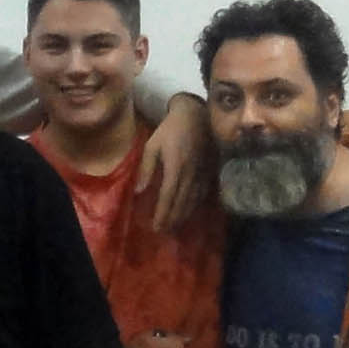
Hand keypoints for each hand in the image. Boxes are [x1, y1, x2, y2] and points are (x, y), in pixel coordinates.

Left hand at [135, 94, 212, 230]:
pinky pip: (203, 193)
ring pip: (193, 200)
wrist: (196, 115)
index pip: (168, 196)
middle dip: (172, 219)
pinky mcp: (209, 171)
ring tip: (175, 227)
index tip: (156, 226)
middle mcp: (190, 174)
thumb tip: (138, 191)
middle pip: (181, 202)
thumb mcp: (152, 145)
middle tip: (164, 232)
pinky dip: (196, 205)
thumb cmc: (170, 130)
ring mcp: (202, 173)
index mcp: (175, 167)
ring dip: (184, 215)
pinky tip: (190, 212)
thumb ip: (147, 168)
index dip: (163, 213)